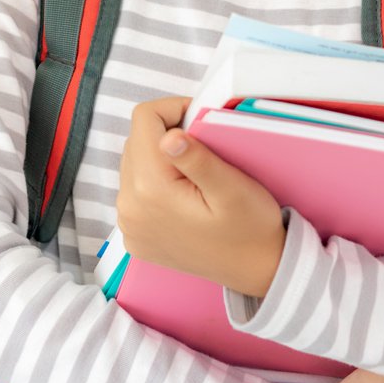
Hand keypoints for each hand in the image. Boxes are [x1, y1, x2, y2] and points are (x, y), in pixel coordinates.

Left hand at [116, 96, 285, 297]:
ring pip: (133, 165)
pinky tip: (183, 198)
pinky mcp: (134, 236)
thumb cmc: (250, 229)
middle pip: (136, 141)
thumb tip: (167, 136)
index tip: (199, 123)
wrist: (255, 272)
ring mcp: (129, 224)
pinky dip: (154, 185)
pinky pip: (134, 193)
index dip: (173, 110)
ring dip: (159, 160)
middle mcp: (129, 207)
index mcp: (150, 189)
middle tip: (203, 151)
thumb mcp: (232, 188)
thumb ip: (197, 159)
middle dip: (165, 136)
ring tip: (194, 176)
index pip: (144, 119)